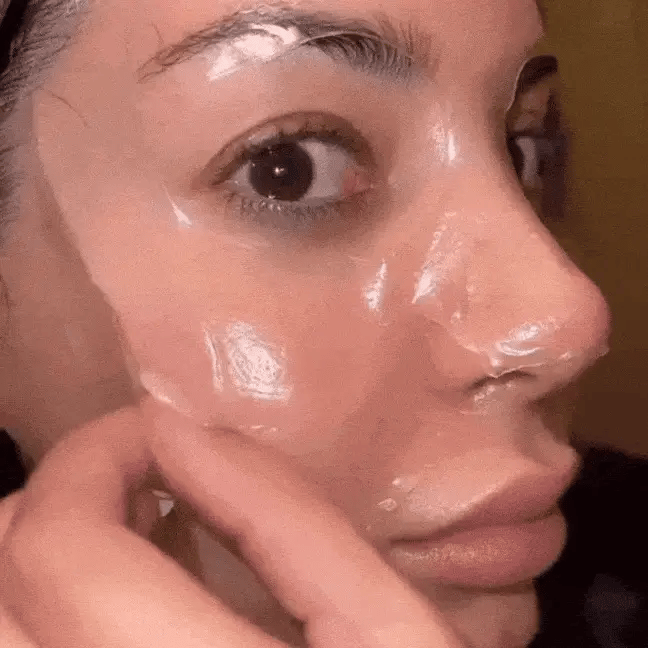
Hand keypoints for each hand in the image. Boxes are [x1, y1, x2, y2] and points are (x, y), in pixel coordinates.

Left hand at [0, 400, 463, 647]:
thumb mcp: (388, 627)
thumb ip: (285, 517)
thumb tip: (182, 429)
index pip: (60, 551)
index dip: (94, 458)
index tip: (160, 433)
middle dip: (61, 500)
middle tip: (143, 476)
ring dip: (46, 556)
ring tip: (128, 530)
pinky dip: (51, 611)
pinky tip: (121, 596)